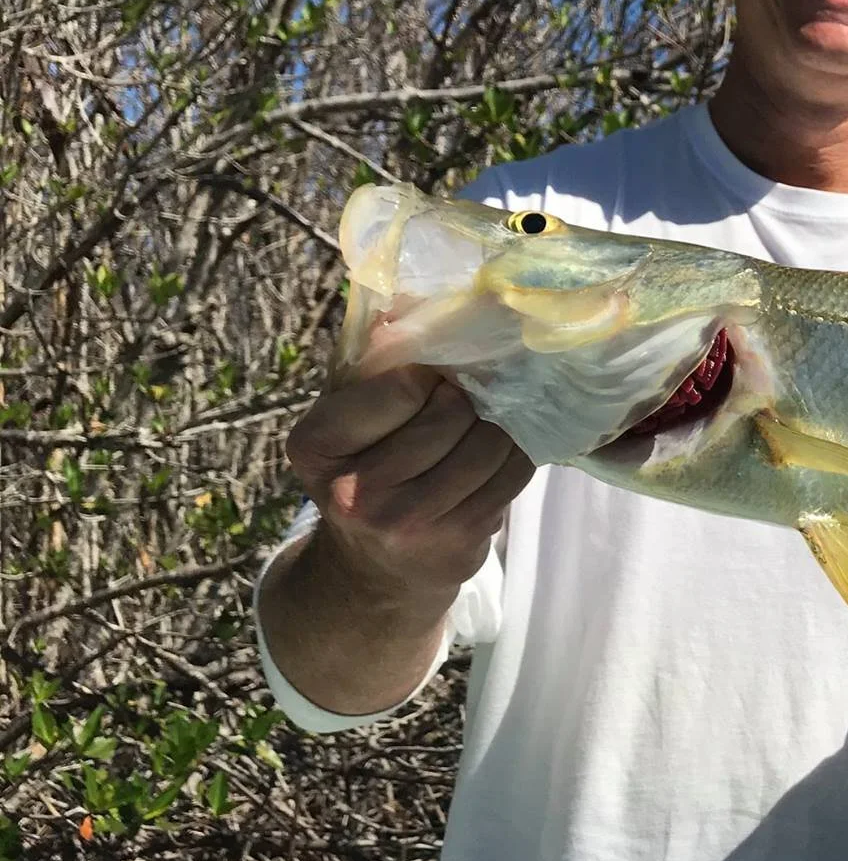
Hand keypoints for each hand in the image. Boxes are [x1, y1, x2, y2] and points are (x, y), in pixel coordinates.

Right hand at [284, 364, 533, 598]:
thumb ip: (374, 359)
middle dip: (471, 394)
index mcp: (316, 445)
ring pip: (487, 445)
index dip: (432, 370)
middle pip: (450, 415)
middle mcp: (355, 492)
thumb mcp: (348, 411)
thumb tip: (414, 297)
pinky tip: (508, 444)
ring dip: (501, 421)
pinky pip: (511, 476)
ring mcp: (409, 522)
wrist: (374, 563)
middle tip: (475, 388)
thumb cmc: (364, 464)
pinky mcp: (457, 541)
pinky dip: (518, 452)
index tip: (438, 371)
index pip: (402, 386)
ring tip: (494, 412)